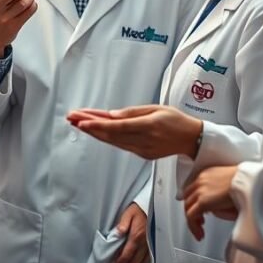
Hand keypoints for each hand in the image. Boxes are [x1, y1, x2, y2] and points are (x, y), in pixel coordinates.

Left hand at [68, 105, 202, 159]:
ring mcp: (141, 150)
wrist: (191, 139)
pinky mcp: (141, 154)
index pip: (117, 127)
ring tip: (78, 122)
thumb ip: (133, 112)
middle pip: (110, 135)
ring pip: (112, 141)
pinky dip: (106, 138)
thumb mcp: (157, 108)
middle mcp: (143, 141)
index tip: (82, 122)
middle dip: (89, 126)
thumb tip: (111, 115)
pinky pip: (120, 145)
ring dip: (94, 132)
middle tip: (71, 117)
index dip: (97, 125)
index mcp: (148, 126)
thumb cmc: (176, 120)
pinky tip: (95, 131)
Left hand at [111, 202, 149, 262]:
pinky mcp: (154, 244)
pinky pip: (148, 259)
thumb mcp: (128, 213)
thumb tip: (117, 234)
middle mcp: (144, 243)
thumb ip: (122, 224)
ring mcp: (150, 244)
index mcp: (136, 236)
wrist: (153, 205)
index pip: (126, 255)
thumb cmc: (140, 208)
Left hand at [183, 165, 239, 240]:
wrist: (249, 181)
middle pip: (188, 198)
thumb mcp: (230, 185)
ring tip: (200, 232)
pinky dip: (193, 227)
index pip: (193, 188)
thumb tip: (216, 208)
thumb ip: (219, 193)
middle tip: (200, 222)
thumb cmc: (246, 183)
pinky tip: (200, 233)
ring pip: (188, 208)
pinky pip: (191, 216)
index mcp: (207, 174)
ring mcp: (200, 191)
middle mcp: (201, 180)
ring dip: (192, 222)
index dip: (195, 202)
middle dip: (192, 211)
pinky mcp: (203, 202)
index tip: (200, 211)